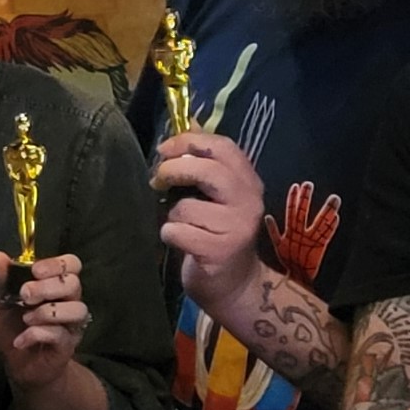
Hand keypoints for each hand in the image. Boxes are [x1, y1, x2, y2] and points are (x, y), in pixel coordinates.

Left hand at [0, 250, 89, 387]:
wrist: (15, 365)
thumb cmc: (12, 330)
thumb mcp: (1, 303)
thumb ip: (2, 281)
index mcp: (54, 287)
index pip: (71, 265)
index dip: (56, 264)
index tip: (34, 270)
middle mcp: (68, 303)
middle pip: (74, 284)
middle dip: (47, 287)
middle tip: (25, 295)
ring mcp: (70, 326)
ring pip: (77, 309)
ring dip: (47, 311)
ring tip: (26, 319)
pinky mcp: (67, 347)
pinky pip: (60, 335)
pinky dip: (37, 334)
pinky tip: (21, 340)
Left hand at [152, 132, 269, 311]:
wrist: (235, 285)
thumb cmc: (218, 234)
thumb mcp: (217, 196)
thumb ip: (205, 163)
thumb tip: (186, 124)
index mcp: (249, 182)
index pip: (224, 146)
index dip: (190, 141)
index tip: (165, 149)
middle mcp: (249, 202)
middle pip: (209, 171)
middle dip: (175, 169)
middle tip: (159, 179)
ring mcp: (237, 228)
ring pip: (187, 206)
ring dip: (172, 214)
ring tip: (180, 223)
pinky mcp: (219, 252)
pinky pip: (178, 232)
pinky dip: (170, 235)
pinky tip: (181, 242)